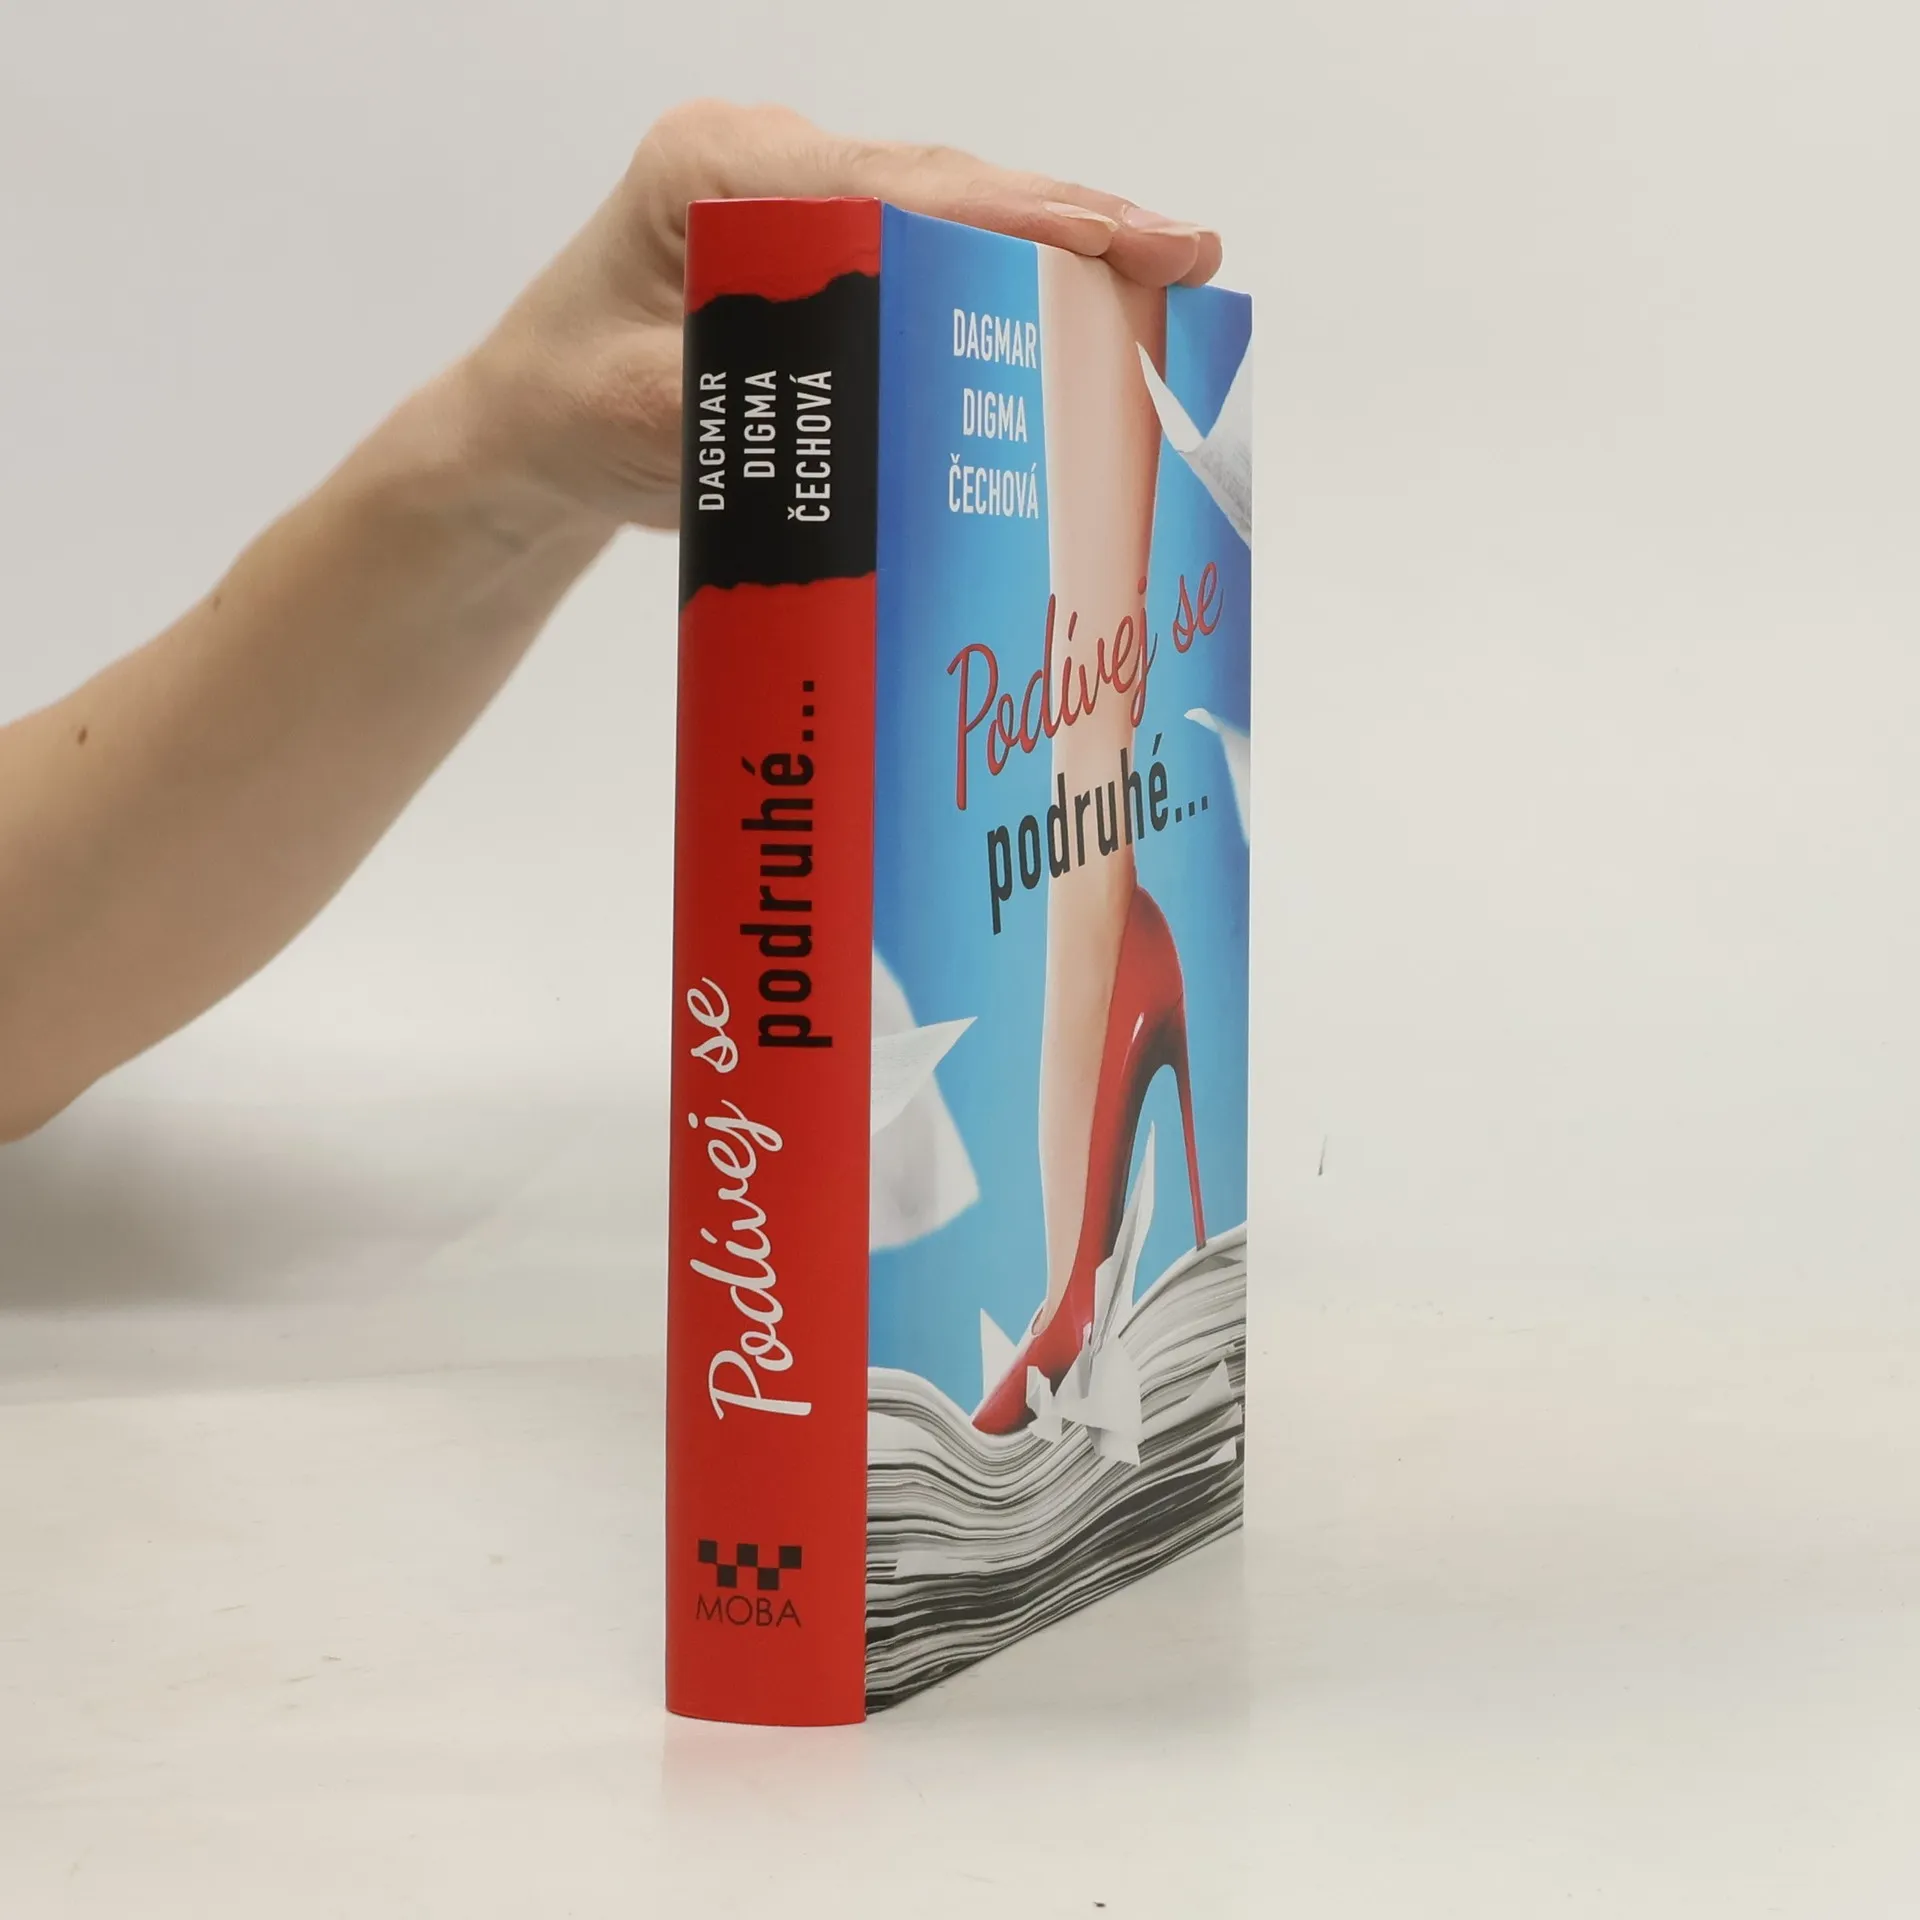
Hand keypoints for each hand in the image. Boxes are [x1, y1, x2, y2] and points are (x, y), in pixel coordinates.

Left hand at [459, 99, 1222, 532]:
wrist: (526, 435)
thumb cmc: (568, 412)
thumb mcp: (648, 414)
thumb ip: (756, 398)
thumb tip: (882, 405)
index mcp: (719, 173)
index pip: (896, 189)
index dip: (1018, 215)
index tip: (1117, 239)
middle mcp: (766, 166)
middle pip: (944, 185)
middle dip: (1069, 219)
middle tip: (1184, 254)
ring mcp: (795, 202)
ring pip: (949, 210)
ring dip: (1053, 242)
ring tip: (1162, 267)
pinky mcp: (815, 251)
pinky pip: (927, 249)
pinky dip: (1006, 275)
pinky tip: (1082, 298)